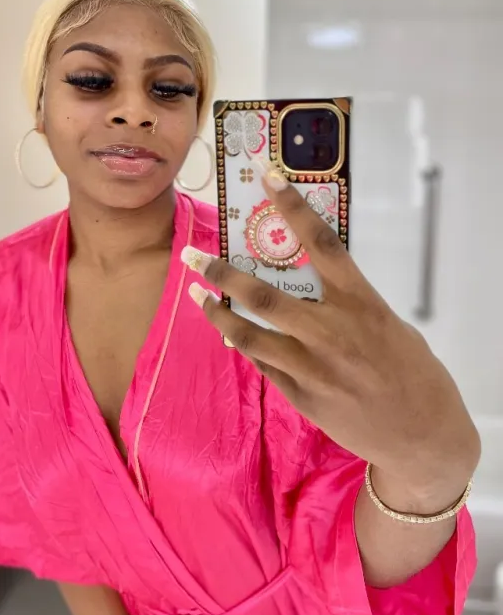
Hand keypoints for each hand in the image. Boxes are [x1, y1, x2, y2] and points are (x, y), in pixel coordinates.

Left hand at [182, 160, 479, 500]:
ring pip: (248, 333)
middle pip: (263, 293)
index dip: (294, 208)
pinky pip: (262, 363)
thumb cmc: (412, 370)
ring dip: (217, 312)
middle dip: (221, 272)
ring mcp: (312, 366)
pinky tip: (228, 332)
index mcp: (361, 302)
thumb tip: (303, 290)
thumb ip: (344, 305)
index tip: (269, 179)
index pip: (322, 244)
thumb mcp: (385, 324)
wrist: (422, 435)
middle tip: (192, 255)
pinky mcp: (301, 396)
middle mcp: (331, 330)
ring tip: (198, 295)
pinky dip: (243, 344)